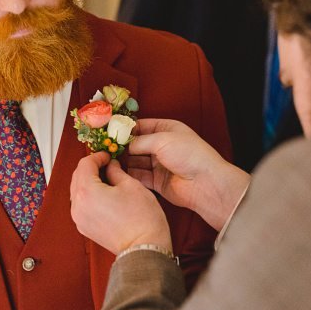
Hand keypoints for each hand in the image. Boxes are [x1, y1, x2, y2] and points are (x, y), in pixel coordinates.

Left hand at [70, 152, 171, 254]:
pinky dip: (89, 196)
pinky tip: (104, 194)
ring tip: (107, 179)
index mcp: (87, 191)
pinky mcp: (84, 228)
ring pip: (77, 191)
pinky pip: (81, 205)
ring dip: (88, 182)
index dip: (97, 156)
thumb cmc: (141, 220)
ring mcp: (79, 218)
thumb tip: (111, 166)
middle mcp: (77, 205)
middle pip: (77, 177)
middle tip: (107, 164)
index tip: (107, 155)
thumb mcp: (131, 185)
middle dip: (91, 168)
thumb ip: (116, 171)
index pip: (85, 164)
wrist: (145, 248)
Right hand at [121, 119, 250, 229]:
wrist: (205, 183)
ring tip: (108, 161)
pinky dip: (129, 175)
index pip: (141, 126)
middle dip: (122, 147)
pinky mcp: (157, 181)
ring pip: (136, 161)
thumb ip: (139, 141)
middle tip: (104, 149)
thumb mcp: (162, 139)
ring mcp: (160, 164)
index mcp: (167, 129)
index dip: (125, 129)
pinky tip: (117, 174)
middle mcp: (163, 146)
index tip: (109, 132)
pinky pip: (139, 176)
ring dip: (124, 161)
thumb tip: (123, 145)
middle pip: (136, 144)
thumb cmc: (189, 154)